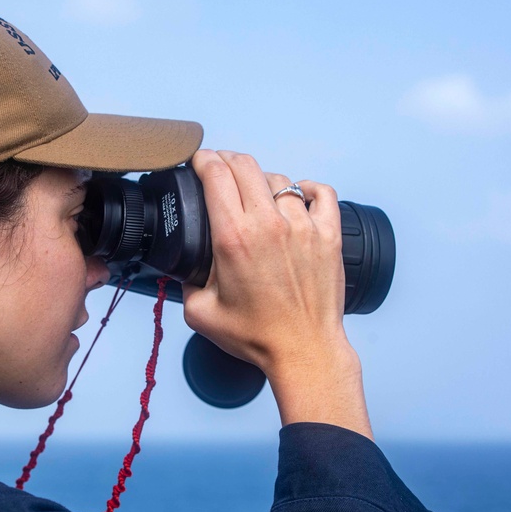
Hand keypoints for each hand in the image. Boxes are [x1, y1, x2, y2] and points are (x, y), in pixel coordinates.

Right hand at [182, 149, 371, 438]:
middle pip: (245, 165)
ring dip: (262, 182)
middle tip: (219, 169)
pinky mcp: (328, 236)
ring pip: (279, 180)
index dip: (203, 159)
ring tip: (256, 196)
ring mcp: (302, 227)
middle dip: (227, 161)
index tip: (198, 162)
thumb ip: (184, 283)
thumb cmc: (257, 336)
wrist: (304, 351)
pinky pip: (321, 193)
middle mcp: (268, 225)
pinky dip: (307, 188)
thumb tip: (182, 268)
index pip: (216, 174)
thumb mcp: (201, 313)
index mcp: (233, 238)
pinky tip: (297, 195)